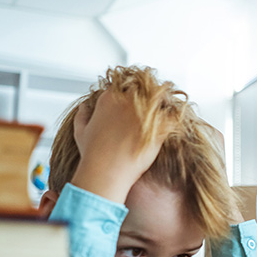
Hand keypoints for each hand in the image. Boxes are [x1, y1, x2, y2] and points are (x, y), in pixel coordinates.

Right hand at [71, 88, 177, 202]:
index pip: (127, 84)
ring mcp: (144, 112)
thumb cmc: (92, 155)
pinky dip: (176, 119)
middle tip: (158, 101)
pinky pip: (174, 116)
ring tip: (169, 109)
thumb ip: (82, 115)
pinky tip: (176, 123)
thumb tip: (85, 106)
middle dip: (151, 93)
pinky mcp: (159, 126)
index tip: (139, 100)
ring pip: (162, 97)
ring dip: (166, 102)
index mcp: (110, 97)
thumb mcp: (81, 132)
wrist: (105, 172)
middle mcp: (128, 100)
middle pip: (146, 87)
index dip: (134, 92)